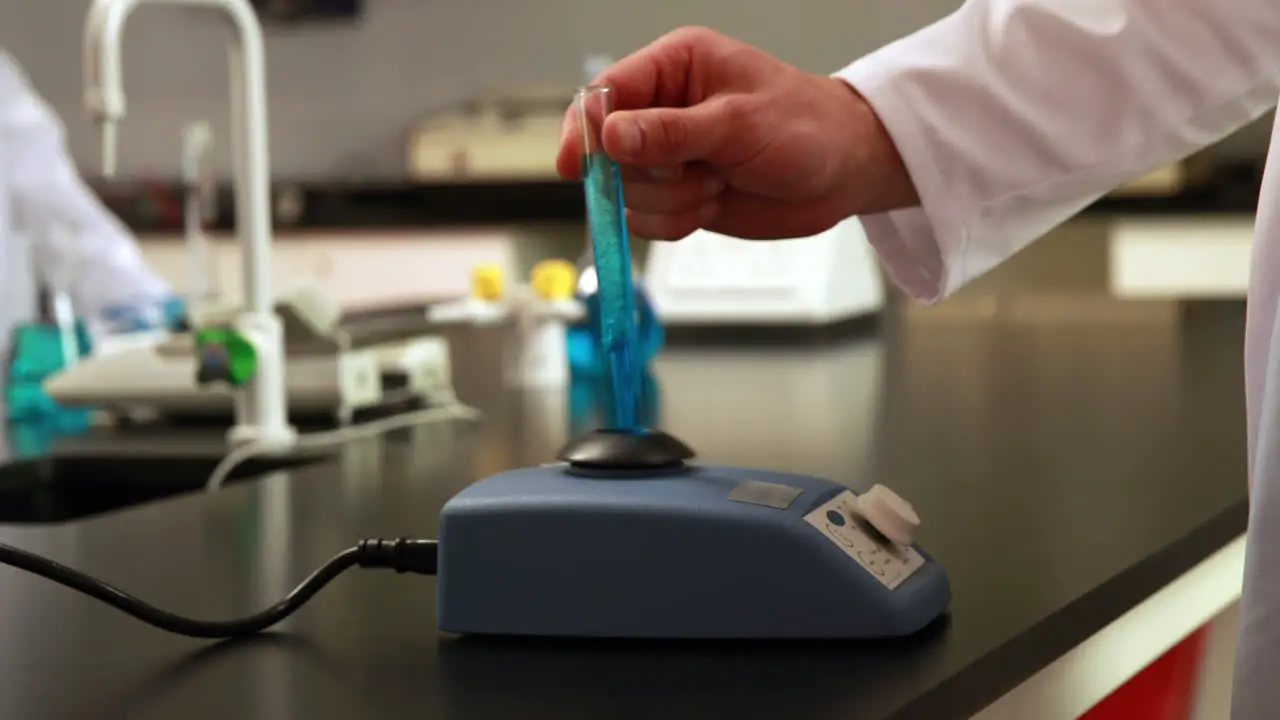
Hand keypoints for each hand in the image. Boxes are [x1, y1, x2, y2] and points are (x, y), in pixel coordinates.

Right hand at [556, 27, 917, 240]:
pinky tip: (715, 202)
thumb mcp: (739, 125)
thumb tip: (611, 135)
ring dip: (673, 201)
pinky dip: (679, 222)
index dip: (587, 130)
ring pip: (628, 193)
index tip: (579, 165)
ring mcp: (669, 156)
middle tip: (694, 172)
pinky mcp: (678, 195)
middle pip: (609, 152)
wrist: (844, 171)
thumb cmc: (806, 127)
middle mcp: (664, 109)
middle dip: (650, 175)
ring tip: (718, 182)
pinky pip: (649, 221)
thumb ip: (671, 132)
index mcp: (675, 67)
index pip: (606, 94)